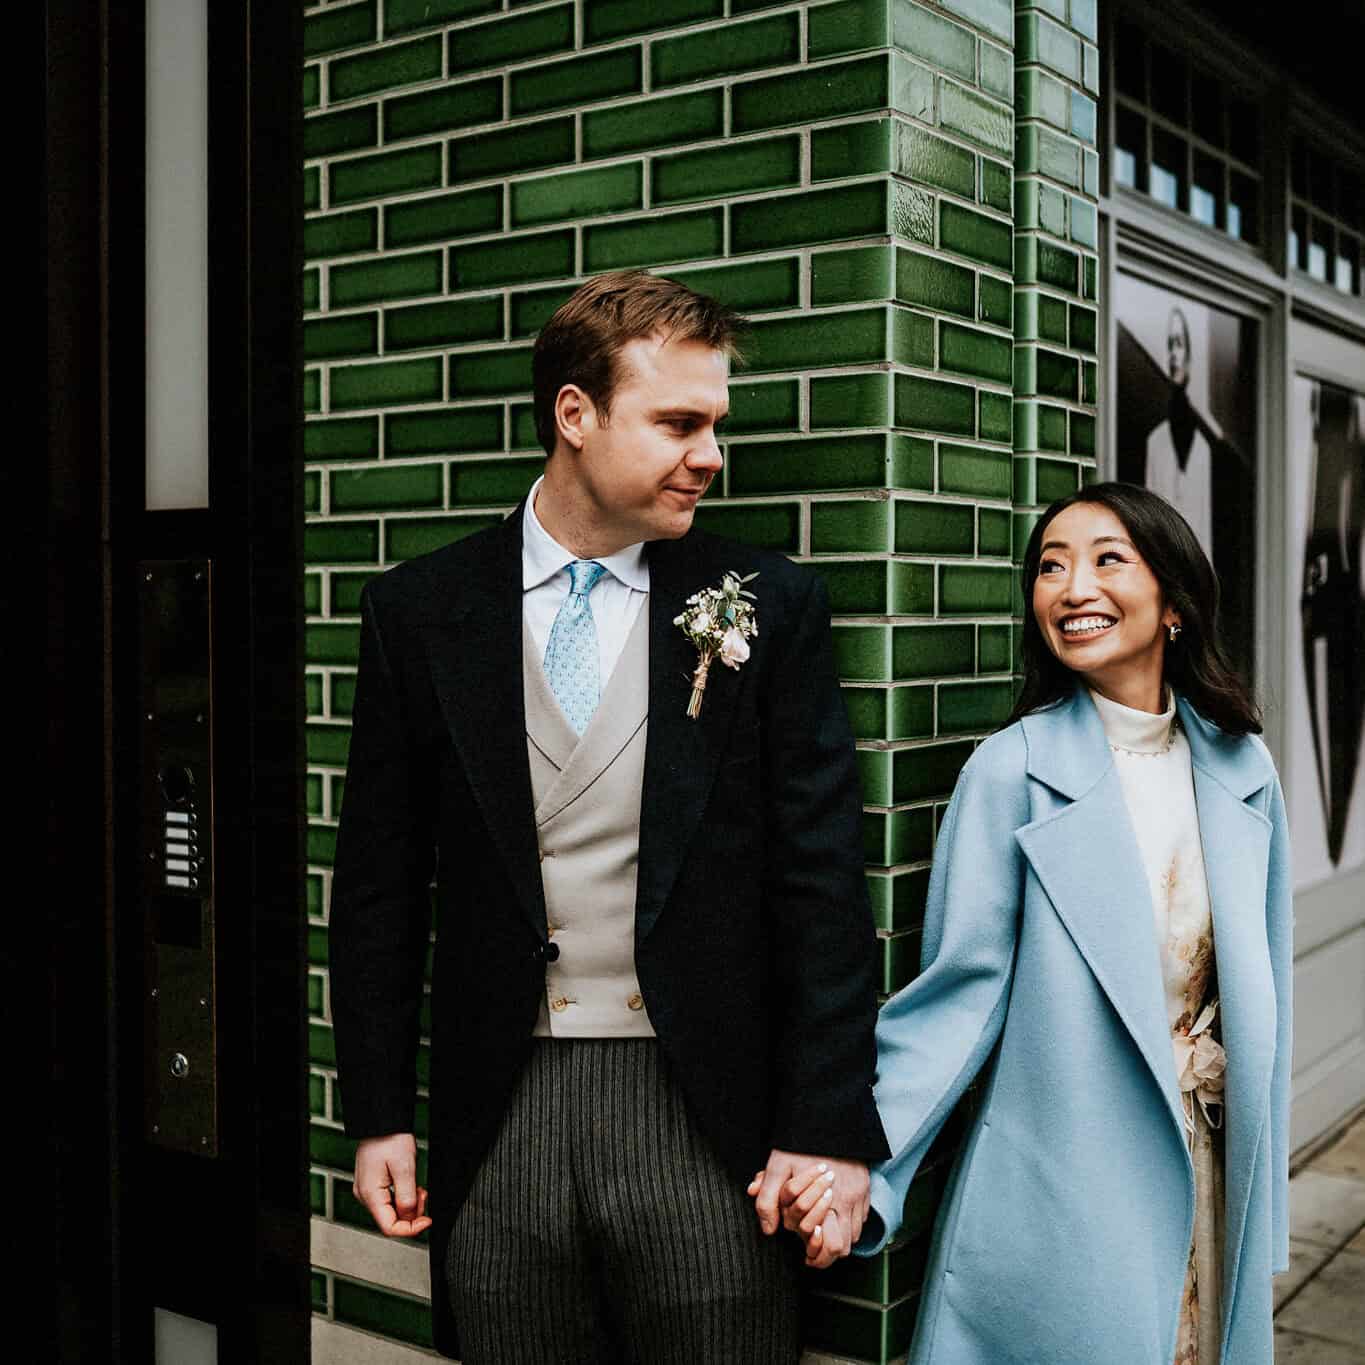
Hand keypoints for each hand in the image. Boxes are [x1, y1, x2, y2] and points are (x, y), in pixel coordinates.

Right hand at [353, 1132, 431, 1237]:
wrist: (382, 1121)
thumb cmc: (390, 1139)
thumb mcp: (404, 1169)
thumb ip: (407, 1198)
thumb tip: (410, 1218)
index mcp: (370, 1194)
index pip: (389, 1227)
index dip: (410, 1229)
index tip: (427, 1220)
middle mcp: (365, 1195)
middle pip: (390, 1220)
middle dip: (411, 1213)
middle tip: (423, 1195)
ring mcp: (367, 1189)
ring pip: (390, 1210)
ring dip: (408, 1203)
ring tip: (418, 1188)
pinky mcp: (372, 1183)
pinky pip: (388, 1198)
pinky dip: (402, 1196)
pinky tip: (410, 1185)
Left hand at [747, 1149, 868, 1268]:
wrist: (826, 1117)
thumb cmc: (799, 1143)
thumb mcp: (777, 1167)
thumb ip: (768, 1198)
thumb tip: (769, 1229)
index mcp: (827, 1200)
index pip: (830, 1246)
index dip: (816, 1256)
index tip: (806, 1256)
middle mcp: (847, 1201)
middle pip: (844, 1247)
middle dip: (828, 1253)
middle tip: (813, 1248)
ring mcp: (859, 1194)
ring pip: (854, 1234)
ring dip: (839, 1237)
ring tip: (822, 1231)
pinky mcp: (865, 1186)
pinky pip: (862, 1217)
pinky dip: (849, 1222)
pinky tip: (834, 1214)